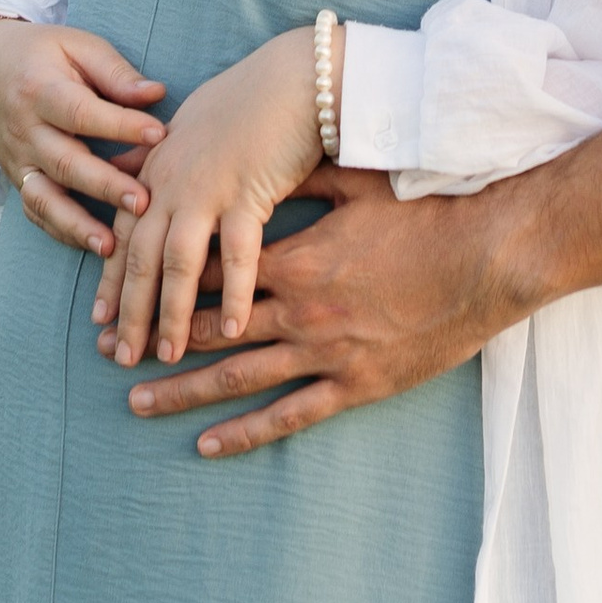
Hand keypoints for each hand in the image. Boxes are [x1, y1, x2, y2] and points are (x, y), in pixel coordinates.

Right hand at [0, 17, 166, 256]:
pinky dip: (62, 232)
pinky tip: (94, 246)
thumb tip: (157, 94)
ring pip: (45, 199)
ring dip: (78, 225)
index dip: (121, 125)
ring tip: (112, 246)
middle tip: (144, 202)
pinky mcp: (17, 180)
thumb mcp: (76, 46)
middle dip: (105, 186)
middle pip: (65, 163)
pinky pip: (37, 212)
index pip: (82, 113)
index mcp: (40, 89)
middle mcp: (24, 131)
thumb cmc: (43, 54)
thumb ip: (115, 73)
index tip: (159, 134)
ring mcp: (17, 161)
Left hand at [94, 29, 324, 371]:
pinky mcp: (247, 192)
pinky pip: (236, 255)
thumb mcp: (193, 127)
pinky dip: (235, 294)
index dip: (110, 282)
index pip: (123, 235)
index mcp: (157, 169)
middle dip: (129, 312)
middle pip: (140, 258)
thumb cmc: (251, 99)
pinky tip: (234, 329)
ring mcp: (206, 188)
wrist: (295, 73)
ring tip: (168, 356)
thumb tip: (136, 175)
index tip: (100, 323)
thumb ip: (164, 161)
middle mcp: (171, 182)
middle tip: (120, 357)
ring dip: (171, 314)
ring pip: (178, 265)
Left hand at [124, 167, 522, 456]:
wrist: (490, 259)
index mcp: (297, 256)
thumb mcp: (364, 183)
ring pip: (238, 378)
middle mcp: (300, 308)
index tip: (129, 287)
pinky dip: (243, 432)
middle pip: (211, 328)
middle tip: (111, 353)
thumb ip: (311, 176)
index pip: (216, 270)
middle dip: (158, 340)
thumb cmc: (432, 215)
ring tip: (138, 403)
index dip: (169, 280)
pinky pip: (288, 415)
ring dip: (184, 393)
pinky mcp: (355, 384)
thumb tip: (274, 157)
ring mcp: (325, 352)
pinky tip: (207, 445)